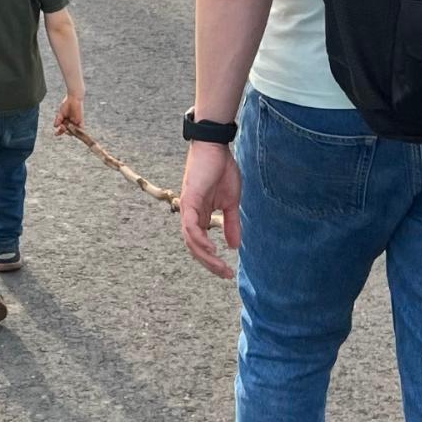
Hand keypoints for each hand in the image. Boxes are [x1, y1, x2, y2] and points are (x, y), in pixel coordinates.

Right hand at [52, 93, 83, 135]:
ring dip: (70, 132)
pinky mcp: (81, 121)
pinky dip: (77, 131)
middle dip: (63, 131)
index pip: (62, 129)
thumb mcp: (61, 113)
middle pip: (68, 131)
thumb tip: (55, 126)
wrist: (73, 98)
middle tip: (61, 127)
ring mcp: (76, 123)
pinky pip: (81, 129)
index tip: (55, 134)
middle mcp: (71, 123)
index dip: (59, 132)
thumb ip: (58, 120)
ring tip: (66, 129)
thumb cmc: (67, 104)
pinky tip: (73, 130)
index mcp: (65, 121)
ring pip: (74, 132)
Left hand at [178, 140, 241, 278]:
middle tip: (225, 275)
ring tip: (219, 266)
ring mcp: (187, 208)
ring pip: (191, 241)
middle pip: (194, 247)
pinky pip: (191, 226)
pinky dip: (199, 240)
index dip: (212, 260)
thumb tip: (234, 247)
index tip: (228, 272)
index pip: (201, 244)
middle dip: (209, 264)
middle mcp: (190, 215)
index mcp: (199, 216)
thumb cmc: (222, 170)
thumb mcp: (231, 203)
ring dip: (205, 256)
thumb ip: (230, 224)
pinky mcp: (189, 200)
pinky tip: (211, 249)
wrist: (216, 147)